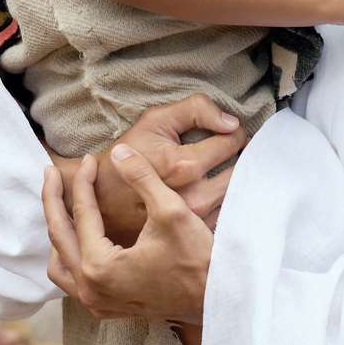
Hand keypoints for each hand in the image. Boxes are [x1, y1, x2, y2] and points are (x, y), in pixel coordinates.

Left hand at [42, 147, 212, 324]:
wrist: (217, 298)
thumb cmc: (196, 258)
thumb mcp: (170, 210)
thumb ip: (141, 176)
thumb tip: (118, 151)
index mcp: (99, 266)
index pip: (82, 214)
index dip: (84, 181)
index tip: (90, 158)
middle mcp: (91, 289)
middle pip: (58, 237)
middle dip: (53, 201)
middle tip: (52, 174)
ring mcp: (98, 304)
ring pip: (60, 265)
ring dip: (59, 233)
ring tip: (63, 206)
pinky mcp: (109, 309)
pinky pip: (74, 282)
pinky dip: (71, 257)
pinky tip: (81, 239)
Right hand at [50, 94, 246, 244]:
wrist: (104, 196)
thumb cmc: (131, 152)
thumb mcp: (156, 120)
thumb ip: (196, 110)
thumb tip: (232, 123)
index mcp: (184, 166)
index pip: (231, 142)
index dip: (233, 132)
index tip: (225, 131)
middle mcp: (193, 197)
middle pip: (240, 170)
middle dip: (238, 157)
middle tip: (225, 150)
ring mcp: (195, 220)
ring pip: (236, 194)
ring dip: (235, 180)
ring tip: (221, 169)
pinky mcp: (195, 234)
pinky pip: (226, 213)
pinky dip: (226, 200)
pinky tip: (214, 190)